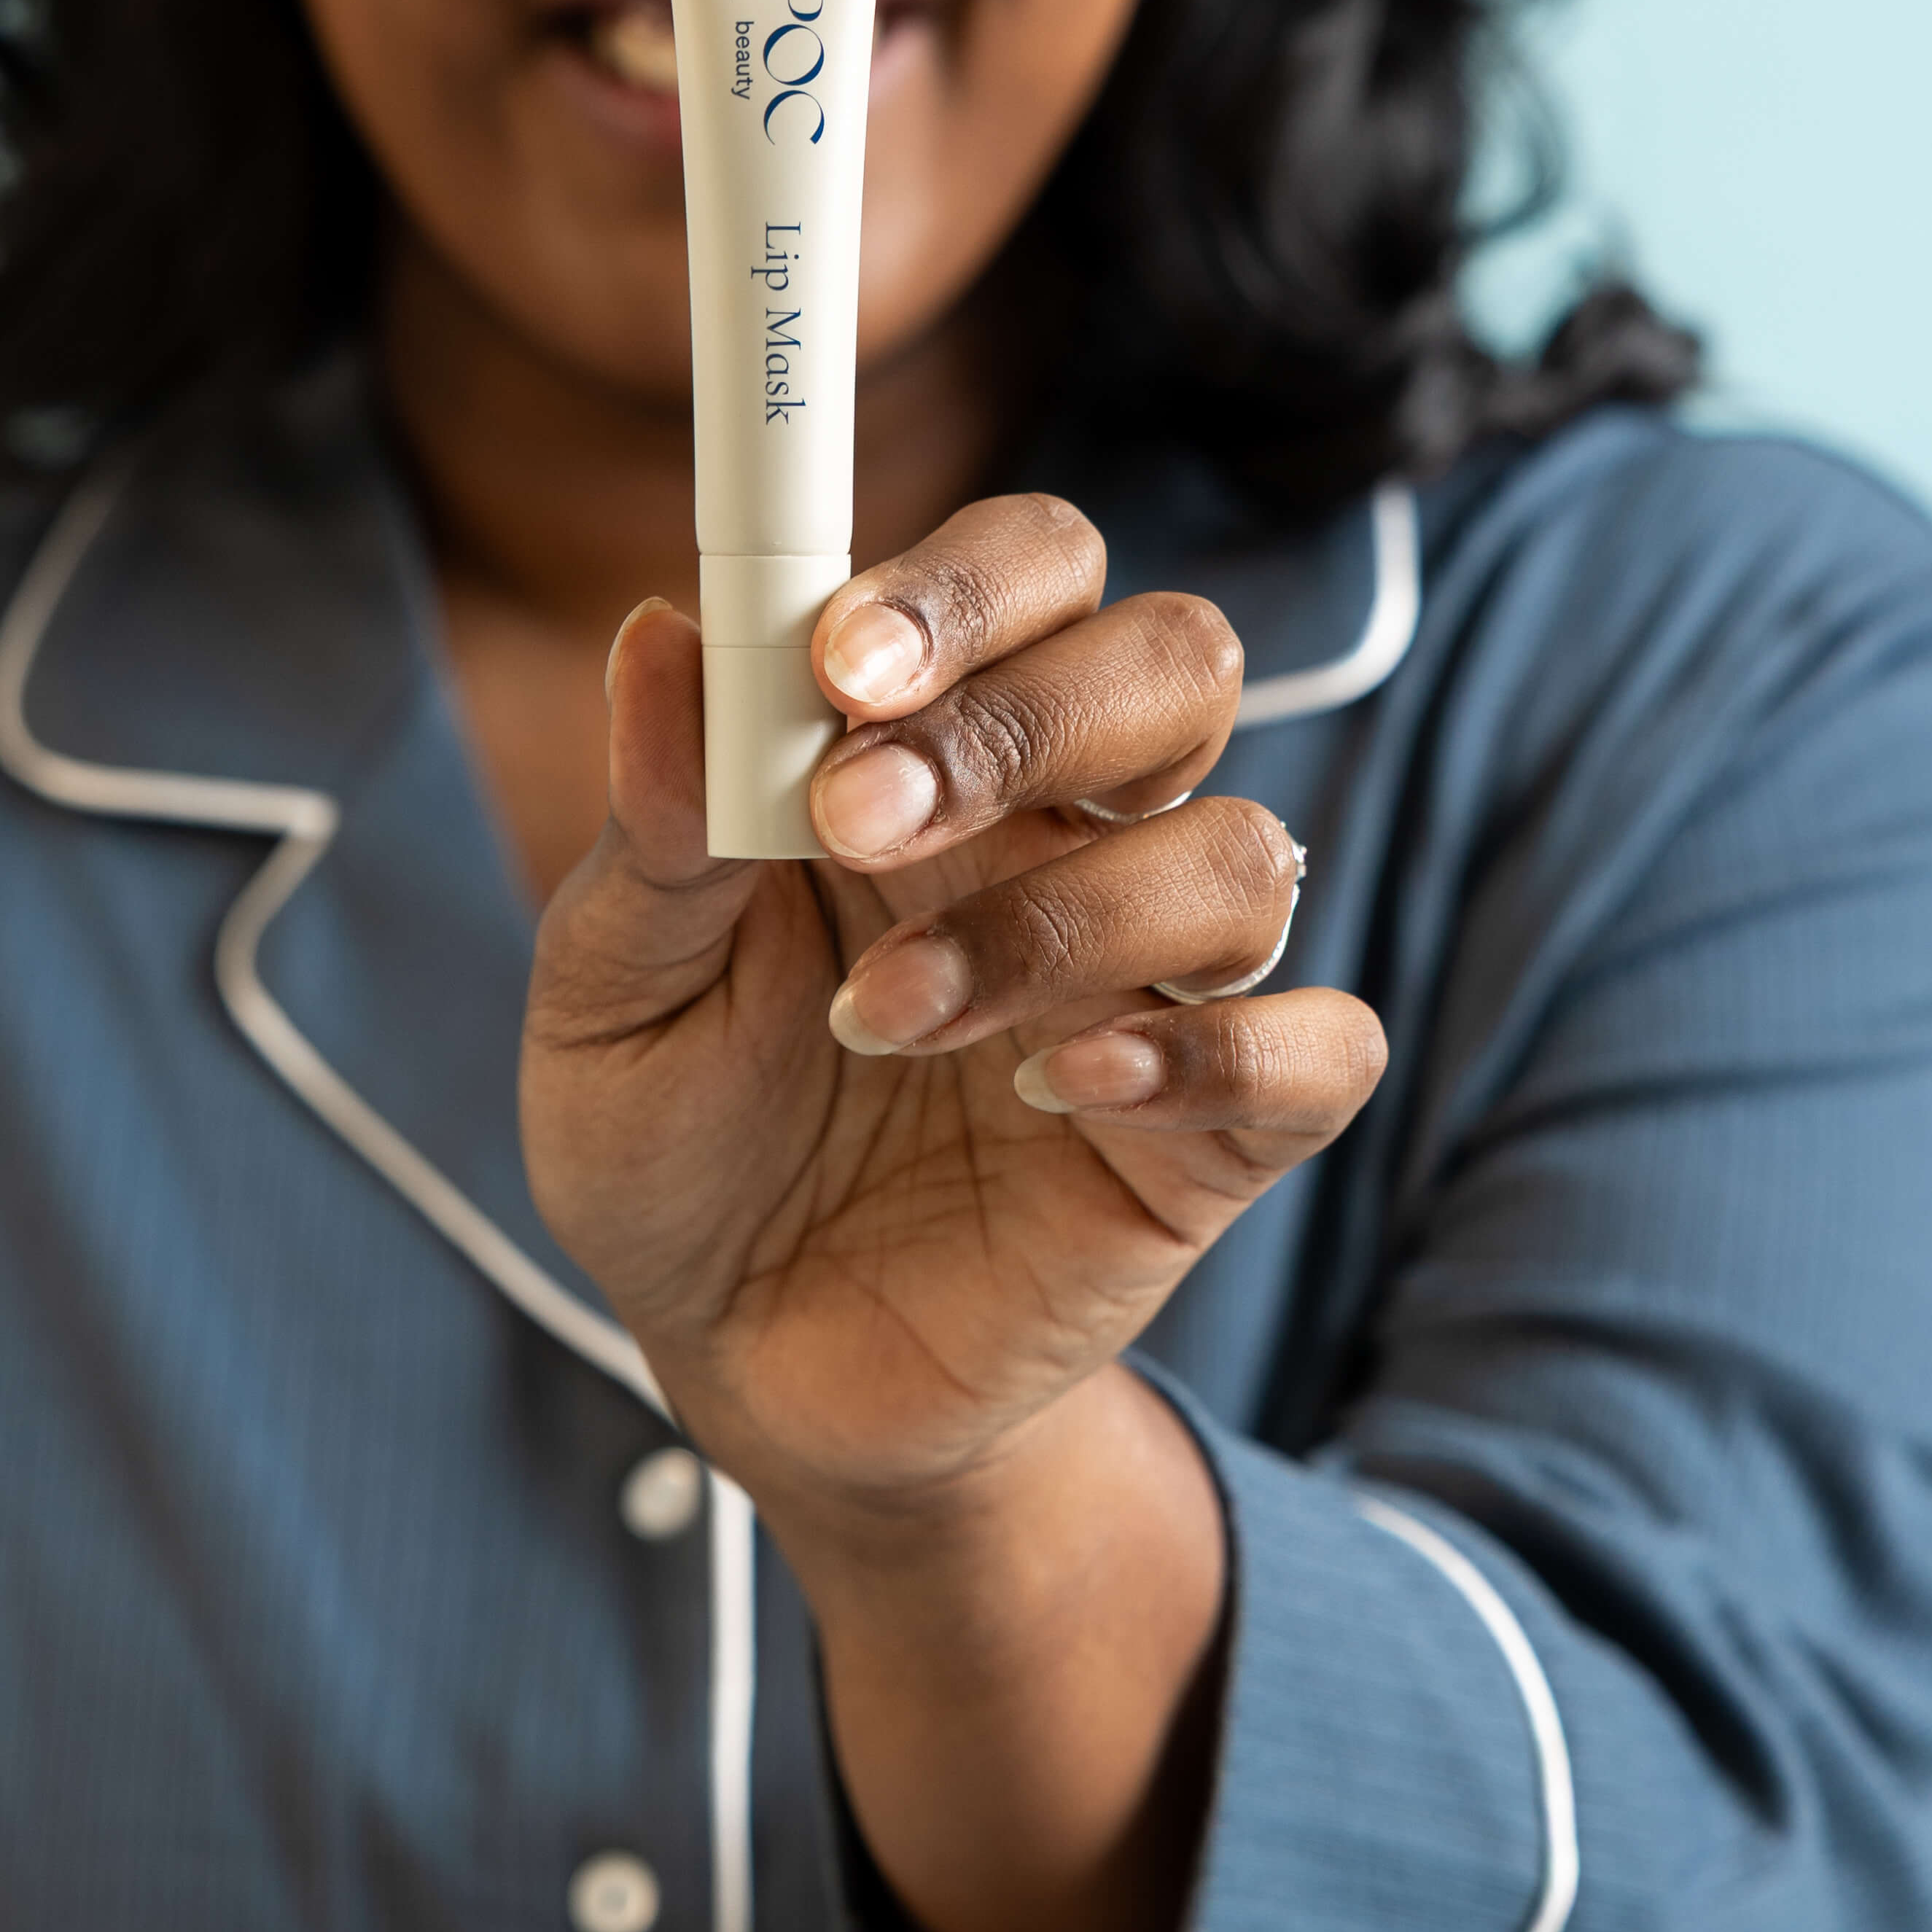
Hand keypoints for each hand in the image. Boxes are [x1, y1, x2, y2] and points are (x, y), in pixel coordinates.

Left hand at [520, 491, 1386, 1513]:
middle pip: (1174, 661)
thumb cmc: (675, 1139)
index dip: (964, 588)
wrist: (736, 1361)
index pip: (1029, 569)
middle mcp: (1068, 828)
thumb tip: (658, 638)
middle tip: (855, 824)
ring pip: (1240, 853)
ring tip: (883, 1020)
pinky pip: (1321, 1048)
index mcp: (931, 746)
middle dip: (1027, 719)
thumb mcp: (610, 994)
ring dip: (1058, 921)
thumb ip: (654, 827)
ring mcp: (1154, 977)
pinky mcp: (1215, 1138)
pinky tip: (1058, 1091)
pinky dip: (1212, 1053)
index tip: (840, 663)